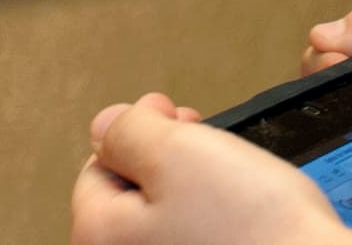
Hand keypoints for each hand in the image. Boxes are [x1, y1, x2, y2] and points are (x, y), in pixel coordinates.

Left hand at [69, 94, 337, 243]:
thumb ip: (129, 131)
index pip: (98, 166)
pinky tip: (241, 219)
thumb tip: (104, 127)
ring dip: (191, 192)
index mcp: (100, 235)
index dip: (142, 131)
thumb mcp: (179, 151)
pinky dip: (211, 226)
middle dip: (166, 161)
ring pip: (164, 220)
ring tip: (232, 182)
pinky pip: (194, 242)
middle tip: (208, 146)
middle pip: (129, 198)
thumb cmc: (254, 227)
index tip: (180, 119)